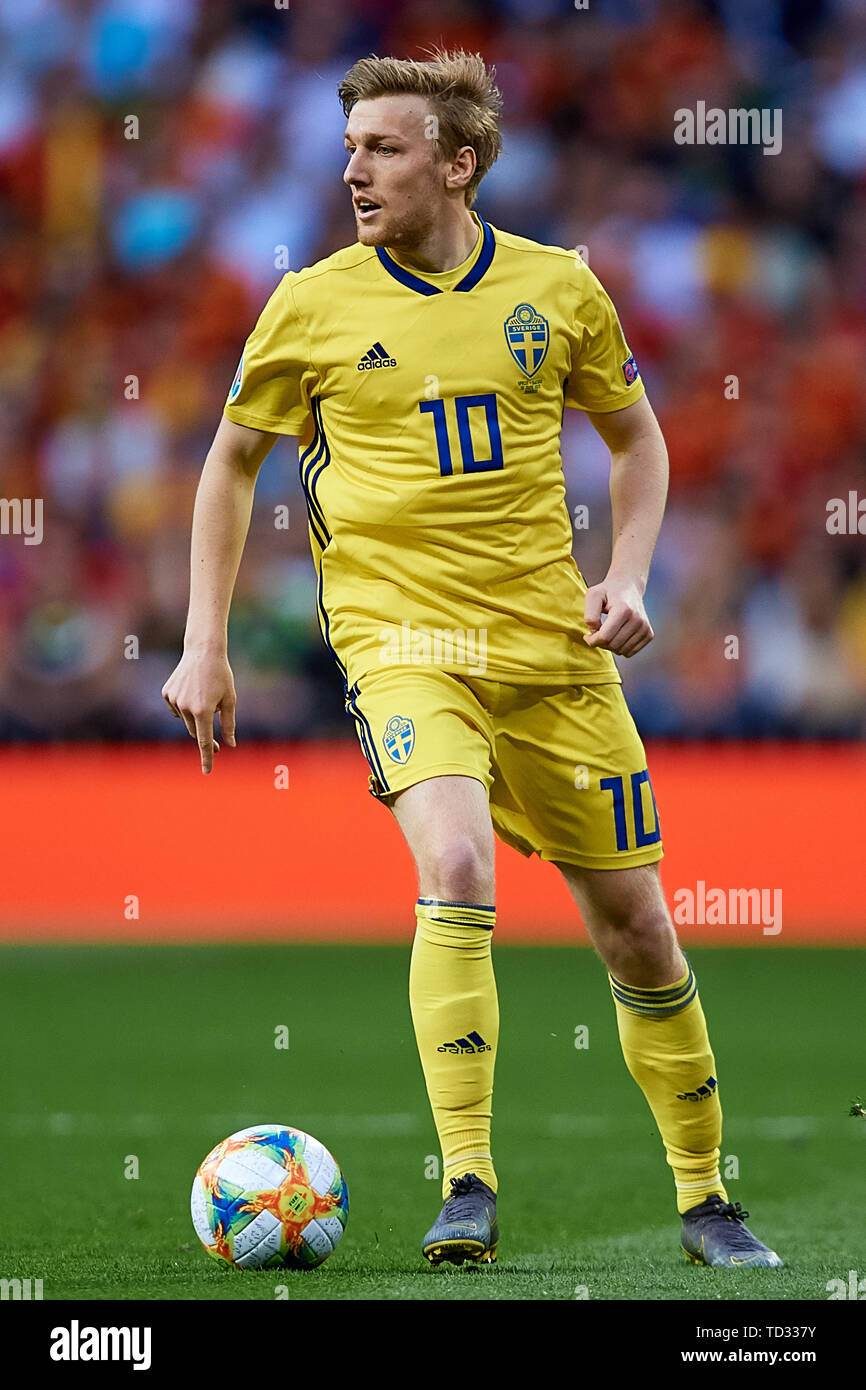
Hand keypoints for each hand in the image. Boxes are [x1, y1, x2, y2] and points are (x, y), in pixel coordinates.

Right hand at [162, 648, 236, 773]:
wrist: (203, 651)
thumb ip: (229, 724)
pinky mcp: (167, 693)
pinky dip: (185, 707)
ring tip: (206, 697)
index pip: (205, 741)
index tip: (207, 771)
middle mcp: (185, 707)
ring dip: (196, 717)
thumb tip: (230, 745)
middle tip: (219, 743)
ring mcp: (174, 700)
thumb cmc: (221, 675)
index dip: (207, 757)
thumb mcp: (230, 700)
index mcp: (203, 710)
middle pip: (196, 732)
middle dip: (206, 736)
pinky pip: (177, 709)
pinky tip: (192, 692)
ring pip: (186, 720)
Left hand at [583, 576, 653, 657]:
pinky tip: (617, 636)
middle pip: (613, 645)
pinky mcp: (649, 634)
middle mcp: (637, 620)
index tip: (587, 635)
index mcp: (623, 610)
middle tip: (597, 632)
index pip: (605, 637)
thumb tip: (594, 632)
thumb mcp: (593, 596)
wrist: (629, 586)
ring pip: (621, 651)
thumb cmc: (608, 591)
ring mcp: (645, 628)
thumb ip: (590, 615)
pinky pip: (630, 652)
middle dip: (600, 643)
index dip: (592, 640)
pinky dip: (620, 648)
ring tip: (607, 632)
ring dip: (610, 646)